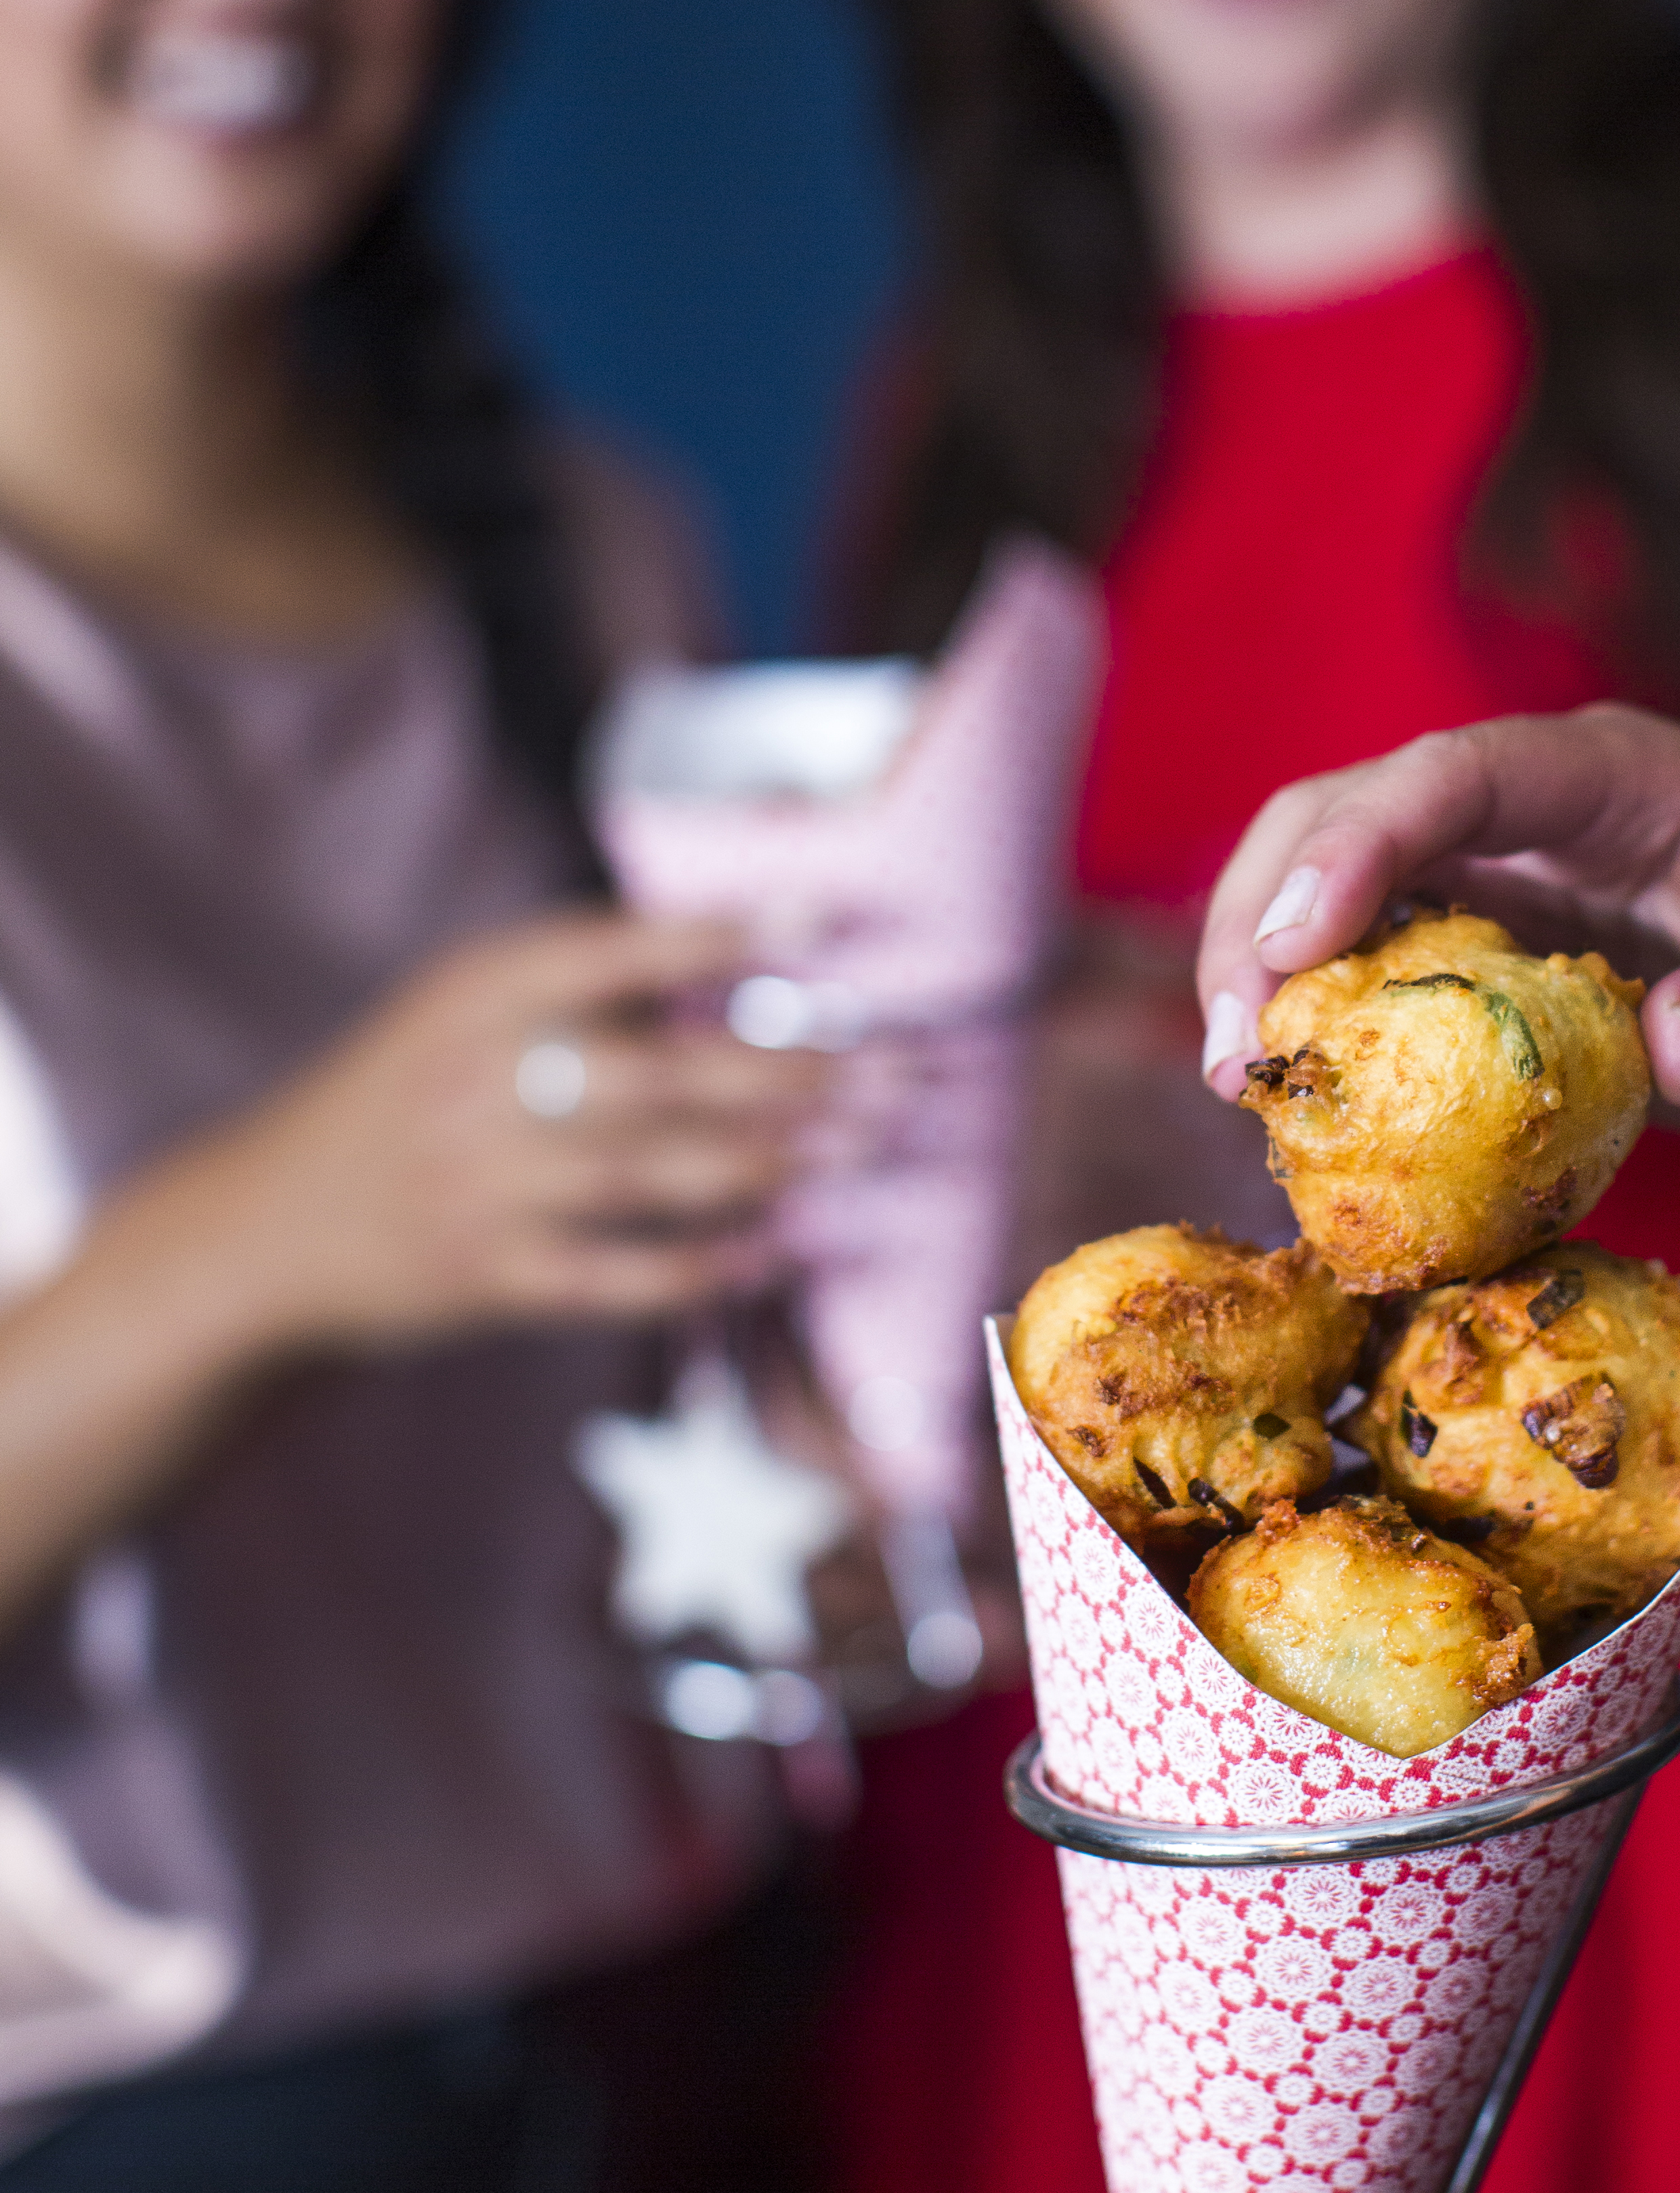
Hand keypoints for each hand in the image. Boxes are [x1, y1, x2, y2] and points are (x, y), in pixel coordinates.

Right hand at [201, 909, 830, 1353]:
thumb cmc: (398, 1100)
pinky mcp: (489, 1278)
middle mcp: (482, 1082)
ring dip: (780, 1161)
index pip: (612, 948)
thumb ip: (575, 988)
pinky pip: (619, 1276)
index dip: (718, 933)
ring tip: (870, 1146)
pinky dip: (707, 1266)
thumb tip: (743, 962)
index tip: (820, 914)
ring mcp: (485, 1186)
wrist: (262, 1229)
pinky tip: (781, 1250)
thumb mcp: (455, 1011)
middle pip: (667, 1073)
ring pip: (660, 1173)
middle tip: (903, 1072)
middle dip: (799, 1074)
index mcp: (476, 995)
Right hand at [1192, 703, 1679, 1142]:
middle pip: (1350, 815)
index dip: (1364, 845)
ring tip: (1238, 1090)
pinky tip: (1297, 1113)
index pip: (1458, 774)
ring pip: (1332, 887)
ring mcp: (1495, 874)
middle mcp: (1532, 806)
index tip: (1293, 944)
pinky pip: (1368, 969)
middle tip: (1233, 1053)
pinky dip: (1317, 1029)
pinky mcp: (1480, 947)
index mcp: (1614, 773)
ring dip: (1264, 973)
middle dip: (1265, 915)